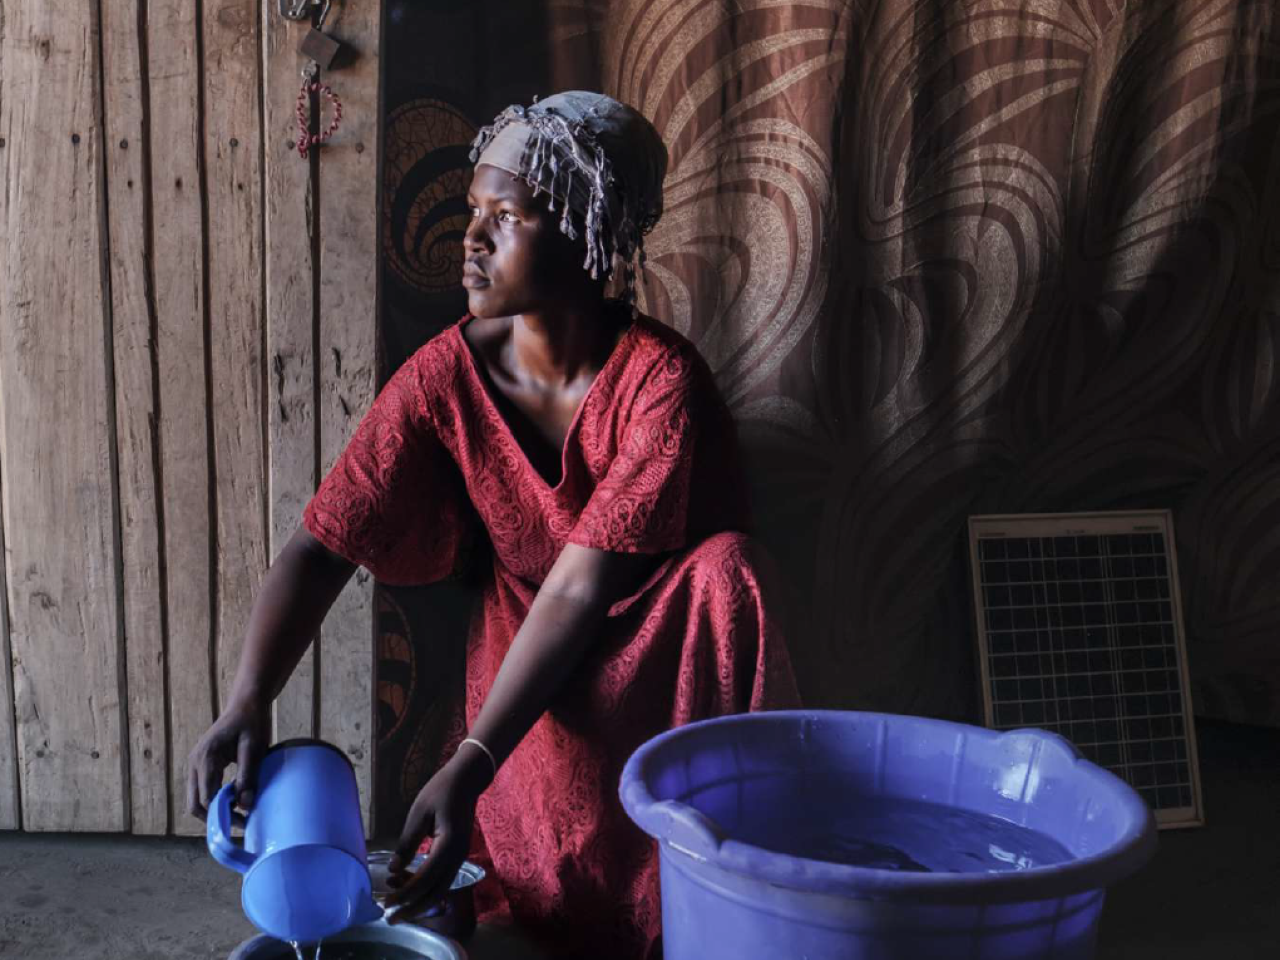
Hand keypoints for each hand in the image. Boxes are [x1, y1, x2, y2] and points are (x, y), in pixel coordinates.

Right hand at [185, 696, 269, 821]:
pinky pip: (202, 789)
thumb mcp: (254, 747)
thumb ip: (248, 776)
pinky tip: (235, 800)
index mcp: (205, 758)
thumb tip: (245, 806)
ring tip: (240, 815)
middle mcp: (194, 763)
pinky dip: (215, 800)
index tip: (245, 822)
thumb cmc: (252, 721)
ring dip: (214, 810)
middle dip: (215, 819)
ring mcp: (195, 764)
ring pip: (196, 799)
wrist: (246, 702)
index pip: (207, 798)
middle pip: (195, 804)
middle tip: (240, 825)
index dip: (224, 815)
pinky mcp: (201, 765)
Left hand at [384, 748, 490, 923]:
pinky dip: (425, 887)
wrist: (466, 780)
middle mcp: (458, 856)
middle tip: (390, 919)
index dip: (405, 894)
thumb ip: (407, 842)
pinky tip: (406, 882)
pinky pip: (442, 879)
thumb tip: (393, 870)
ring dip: (418, 900)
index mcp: (448, 845)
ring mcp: (460, 857)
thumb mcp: (419, 813)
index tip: (386, 903)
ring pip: (440, 889)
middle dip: (413, 908)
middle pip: (436, 893)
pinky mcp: (457, 855)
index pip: (425, 879)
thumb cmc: (441, 791)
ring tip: (394, 900)